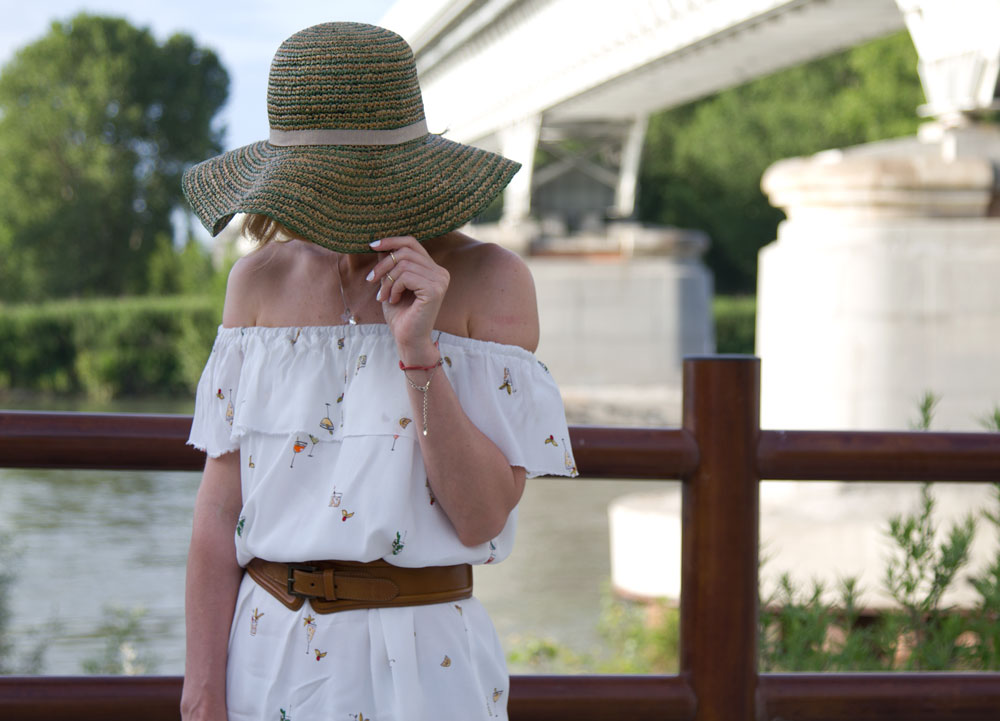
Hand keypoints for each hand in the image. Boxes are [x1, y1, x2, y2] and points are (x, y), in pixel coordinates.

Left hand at [368, 236, 448, 362]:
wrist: (408, 339)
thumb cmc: (400, 314)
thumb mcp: (391, 283)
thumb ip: (390, 264)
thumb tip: (380, 244)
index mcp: (433, 269)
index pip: (412, 243)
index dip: (391, 240)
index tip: (372, 245)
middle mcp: (440, 272)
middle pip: (405, 252)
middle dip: (383, 265)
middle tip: (371, 280)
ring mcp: (440, 280)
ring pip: (403, 264)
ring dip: (386, 280)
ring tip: (383, 295)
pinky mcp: (435, 289)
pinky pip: (406, 276)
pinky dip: (394, 287)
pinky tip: (393, 300)